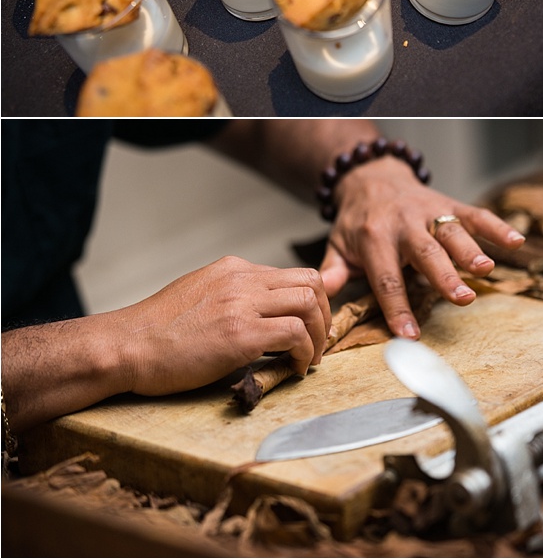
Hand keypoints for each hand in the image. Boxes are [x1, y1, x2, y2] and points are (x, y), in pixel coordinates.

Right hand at [117, 257, 331, 395]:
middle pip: (310, 282)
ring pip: (309, 303)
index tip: (311, 325)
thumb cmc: (156, 331)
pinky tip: (295, 368)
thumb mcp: (199, 294)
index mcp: (233, 269)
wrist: (126, 345)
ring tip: (310, 359)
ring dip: (318, 335)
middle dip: (323, 314)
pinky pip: (295, 334)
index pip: (292, 274)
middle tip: (319, 342)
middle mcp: (242, 279)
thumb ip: (230, 296)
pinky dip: (305, 352)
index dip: (311, 300)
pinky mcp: (240, 333)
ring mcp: (242, 303)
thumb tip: (258, 313)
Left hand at [319, 157, 524, 338]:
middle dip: (443, 275)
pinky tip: (516, 242)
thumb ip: (332, 276)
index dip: (397, 307)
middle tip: (461, 299)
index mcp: (373, 239)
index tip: (409, 334)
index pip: (386, 277)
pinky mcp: (449, 204)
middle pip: (424, 252)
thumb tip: (321, 306)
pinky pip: (475, 214)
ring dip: (470, 250)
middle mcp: (403, 224)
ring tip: (486, 270)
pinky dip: (496, 227)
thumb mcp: (337, 247)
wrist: (371, 178)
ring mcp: (429, 212)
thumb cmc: (358, 223)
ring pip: (451, 232)